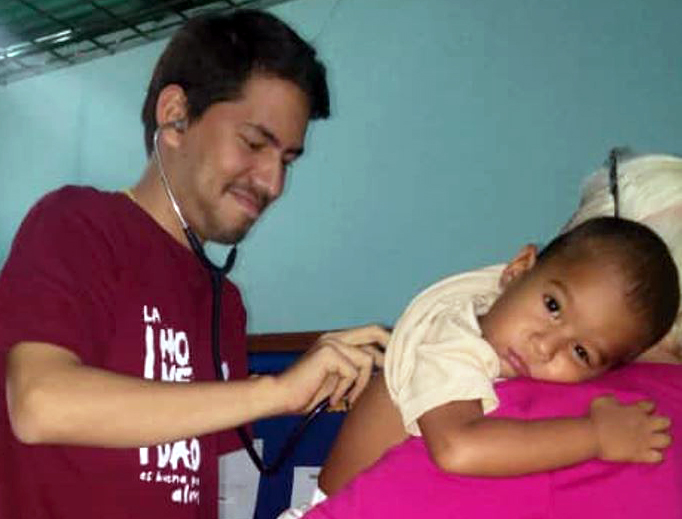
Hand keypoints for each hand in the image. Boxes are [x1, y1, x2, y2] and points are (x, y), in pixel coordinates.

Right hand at [274, 325, 388, 413]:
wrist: (281, 396)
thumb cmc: (307, 392)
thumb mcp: (339, 379)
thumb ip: (357, 370)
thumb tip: (387, 371)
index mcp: (338, 339)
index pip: (372, 332)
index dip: (388, 343)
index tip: (398, 363)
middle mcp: (335, 336)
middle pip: (375, 331)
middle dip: (390, 351)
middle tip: (394, 373)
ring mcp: (332, 342)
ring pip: (367, 359)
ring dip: (361, 384)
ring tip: (346, 397)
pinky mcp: (329, 353)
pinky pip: (353, 371)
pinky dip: (347, 389)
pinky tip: (333, 398)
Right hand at [590, 395, 670, 462]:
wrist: (592, 436)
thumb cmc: (595, 417)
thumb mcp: (602, 400)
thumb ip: (613, 399)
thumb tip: (616, 400)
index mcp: (636, 410)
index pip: (652, 405)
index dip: (648, 407)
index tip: (642, 411)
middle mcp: (645, 424)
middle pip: (666, 422)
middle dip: (661, 423)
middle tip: (651, 426)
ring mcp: (645, 440)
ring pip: (667, 440)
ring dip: (661, 439)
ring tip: (652, 441)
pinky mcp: (642, 454)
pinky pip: (659, 457)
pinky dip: (655, 455)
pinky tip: (648, 453)